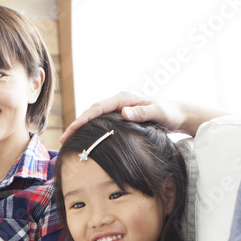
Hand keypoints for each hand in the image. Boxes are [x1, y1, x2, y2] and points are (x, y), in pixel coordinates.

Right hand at [60, 92, 227, 141]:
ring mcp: (119, 109)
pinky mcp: (120, 117)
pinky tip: (84, 141)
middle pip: (92, 112)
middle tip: (63, 139)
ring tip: (68, 141)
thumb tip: (124, 112)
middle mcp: (119, 102)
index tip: (72, 129)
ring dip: (81, 128)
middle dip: (76, 125)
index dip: (83, 119)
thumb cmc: (169, 114)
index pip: (98, 108)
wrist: (177, 115)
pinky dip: (91, 131)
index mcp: (124, 98)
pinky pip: (101, 123)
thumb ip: (142, 112)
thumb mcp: (158, 113)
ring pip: (95, 118)